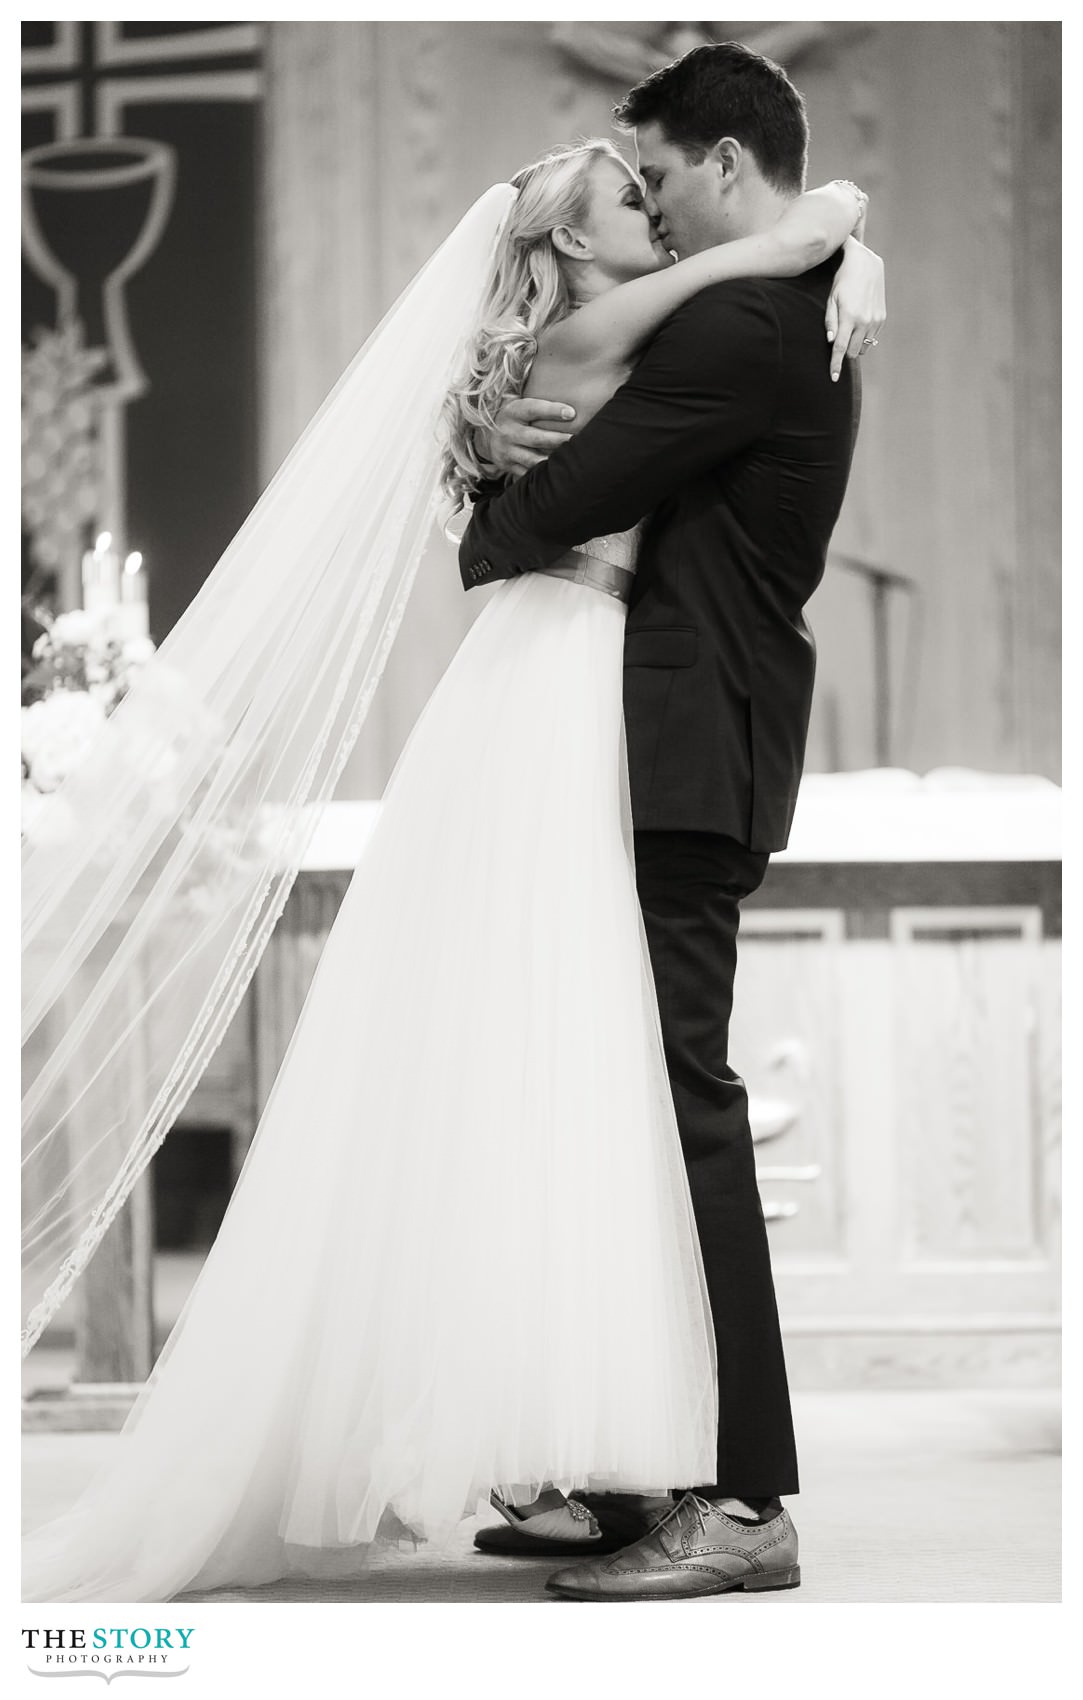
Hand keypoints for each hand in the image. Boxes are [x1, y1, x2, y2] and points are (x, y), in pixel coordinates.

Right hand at [481, 396, 575, 477]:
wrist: (486, 437)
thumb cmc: (514, 418)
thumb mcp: (519, 406)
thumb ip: (539, 405)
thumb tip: (570, 404)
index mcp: (512, 412)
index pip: (533, 409)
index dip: (552, 411)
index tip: (571, 413)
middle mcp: (508, 432)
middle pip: (536, 438)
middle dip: (558, 440)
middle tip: (577, 439)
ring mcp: (507, 451)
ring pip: (533, 459)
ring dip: (552, 460)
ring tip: (570, 458)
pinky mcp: (508, 466)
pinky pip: (528, 472)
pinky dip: (543, 473)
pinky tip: (557, 471)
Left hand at [824, 237, 885, 381]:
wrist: (866, 264)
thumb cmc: (843, 280)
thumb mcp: (832, 298)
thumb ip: (830, 321)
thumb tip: (831, 341)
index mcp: (849, 317)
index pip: (840, 348)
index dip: (836, 365)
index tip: (833, 378)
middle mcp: (864, 321)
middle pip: (852, 352)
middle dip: (844, 352)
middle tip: (838, 343)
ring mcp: (875, 320)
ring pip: (863, 347)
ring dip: (854, 345)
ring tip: (849, 332)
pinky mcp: (882, 318)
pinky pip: (872, 338)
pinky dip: (863, 337)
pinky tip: (859, 323)